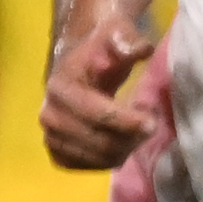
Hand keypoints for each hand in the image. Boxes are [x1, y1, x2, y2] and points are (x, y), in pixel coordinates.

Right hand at [39, 8, 157, 170]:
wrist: (78, 60)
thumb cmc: (101, 48)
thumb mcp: (116, 34)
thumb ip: (127, 40)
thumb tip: (140, 49)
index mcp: (61, 88)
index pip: (98, 116)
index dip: (128, 122)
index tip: (153, 123)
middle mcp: (49, 115)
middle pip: (100, 143)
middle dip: (131, 138)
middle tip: (150, 125)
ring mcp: (50, 135)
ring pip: (97, 159)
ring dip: (123, 150)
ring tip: (136, 132)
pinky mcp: (56, 151)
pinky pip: (86, 167)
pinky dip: (108, 160)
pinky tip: (120, 144)